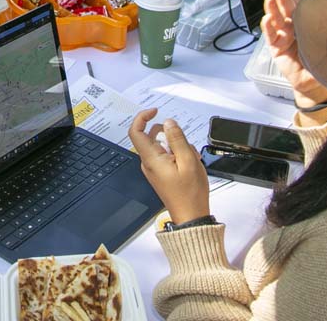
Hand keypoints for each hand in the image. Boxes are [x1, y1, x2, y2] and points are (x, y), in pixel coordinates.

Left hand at [127, 109, 209, 224]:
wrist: (191, 216)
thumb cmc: (189, 193)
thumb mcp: (188, 161)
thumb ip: (177, 139)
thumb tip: (169, 122)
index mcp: (151, 159)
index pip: (135, 131)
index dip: (143, 117)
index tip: (155, 111)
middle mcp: (148, 162)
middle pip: (153, 136)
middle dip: (171, 136)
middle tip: (185, 147)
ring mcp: (154, 168)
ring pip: (162, 145)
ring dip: (177, 146)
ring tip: (190, 160)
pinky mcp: (160, 172)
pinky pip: (167, 155)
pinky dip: (178, 155)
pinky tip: (189, 165)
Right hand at [264, 0, 326, 105]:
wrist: (317, 82)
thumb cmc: (323, 58)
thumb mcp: (322, 34)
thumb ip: (320, 17)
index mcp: (307, 19)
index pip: (301, 0)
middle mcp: (294, 25)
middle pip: (287, 6)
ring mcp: (284, 35)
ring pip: (276, 18)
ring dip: (272, 7)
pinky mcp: (276, 48)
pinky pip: (270, 36)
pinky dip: (268, 27)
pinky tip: (267, 19)